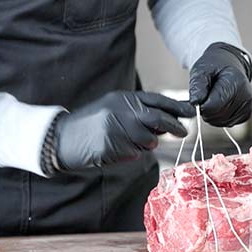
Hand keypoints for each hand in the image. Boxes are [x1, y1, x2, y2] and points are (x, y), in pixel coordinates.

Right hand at [55, 91, 194, 170]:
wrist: (60, 138)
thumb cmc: (91, 124)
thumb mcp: (113, 108)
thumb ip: (139, 112)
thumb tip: (168, 122)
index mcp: (123, 98)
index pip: (157, 100)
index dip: (176, 107)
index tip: (192, 112)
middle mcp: (121, 110)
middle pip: (158, 119)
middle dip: (174, 126)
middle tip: (183, 132)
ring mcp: (116, 128)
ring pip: (148, 139)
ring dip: (149, 144)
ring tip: (136, 142)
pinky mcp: (112, 146)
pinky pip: (134, 153)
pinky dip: (133, 154)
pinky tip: (120, 150)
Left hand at [189, 42, 251, 126]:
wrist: (229, 66)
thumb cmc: (214, 67)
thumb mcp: (201, 70)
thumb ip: (197, 86)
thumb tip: (195, 103)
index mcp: (235, 83)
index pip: (214, 106)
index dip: (201, 104)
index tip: (198, 96)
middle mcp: (245, 97)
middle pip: (217, 116)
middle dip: (205, 109)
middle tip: (204, 95)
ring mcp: (247, 107)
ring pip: (220, 122)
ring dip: (211, 114)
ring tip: (212, 97)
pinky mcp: (245, 115)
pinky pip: (226, 124)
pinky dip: (218, 117)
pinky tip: (219, 104)